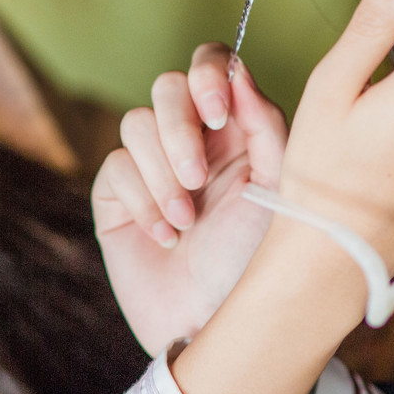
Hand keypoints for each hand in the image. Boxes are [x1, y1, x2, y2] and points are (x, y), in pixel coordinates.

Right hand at [92, 45, 286, 354]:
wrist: (216, 327)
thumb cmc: (257, 264)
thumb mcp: (277, 191)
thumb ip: (264, 125)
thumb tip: (238, 72)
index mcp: (236, 129)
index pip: (212, 66)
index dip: (207, 75)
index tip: (217, 114)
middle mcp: (192, 140)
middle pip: (167, 87)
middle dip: (179, 131)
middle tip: (197, 180)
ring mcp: (150, 166)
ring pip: (135, 123)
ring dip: (162, 174)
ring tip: (186, 222)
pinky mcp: (115, 196)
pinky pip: (115, 167)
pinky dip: (142, 202)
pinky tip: (166, 237)